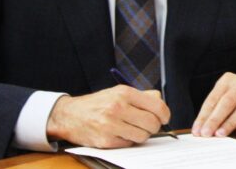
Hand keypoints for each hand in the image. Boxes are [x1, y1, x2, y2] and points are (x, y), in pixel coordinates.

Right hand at [46, 86, 169, 148]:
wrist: (70, 115)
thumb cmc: (98, 103)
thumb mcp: (119, 92)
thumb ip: (142, 96)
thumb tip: (160, 102)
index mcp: (124, 93)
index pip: (157, 106)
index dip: (165, 114)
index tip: (165, 118)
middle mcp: (117, 108)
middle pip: (152, 123)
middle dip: (154, 126)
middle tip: (149, 125)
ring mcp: (110, 125)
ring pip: (142, 136)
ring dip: (142, 135)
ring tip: (134, 129)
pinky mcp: (105, 140)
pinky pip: (129, 144)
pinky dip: (129, 140)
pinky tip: (121, 133)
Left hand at [192, 72, 235, 137]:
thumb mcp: (228, 98)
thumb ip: (216, 110)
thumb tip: (202, 128)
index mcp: (229, 79)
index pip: (214, 98)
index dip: (204, 115)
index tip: (198, 130)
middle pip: (228, 101)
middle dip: (215, 119)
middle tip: (207, 133)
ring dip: (231, 122)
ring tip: (221, 134)